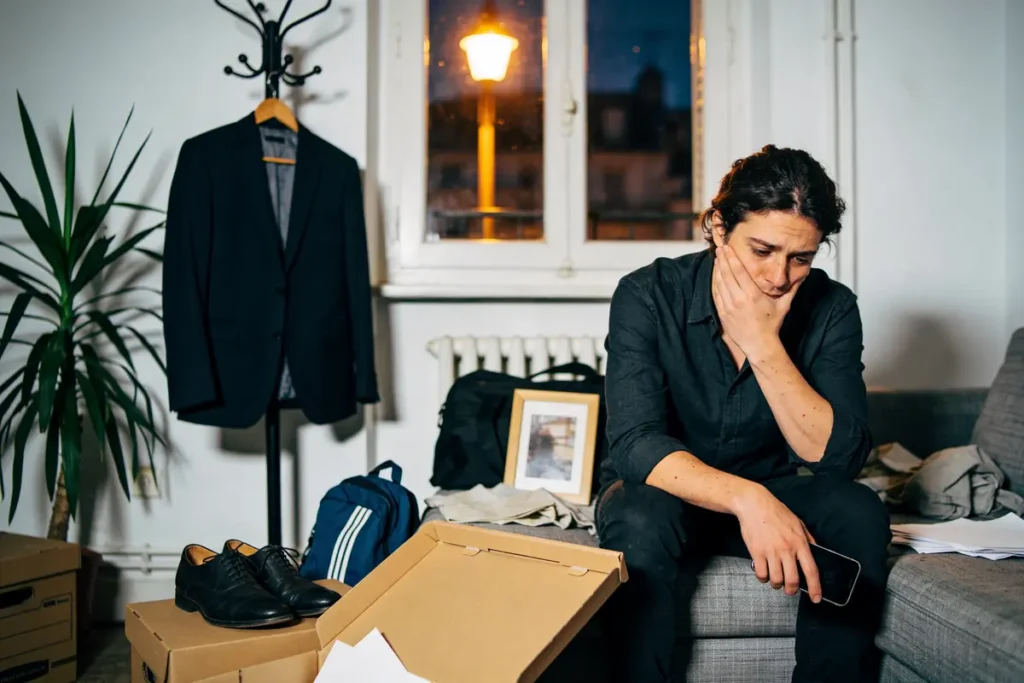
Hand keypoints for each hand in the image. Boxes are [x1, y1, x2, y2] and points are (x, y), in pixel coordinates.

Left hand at [712, 245, 799, 356]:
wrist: (759, 345)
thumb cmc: (772, 325)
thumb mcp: (784, 305)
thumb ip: (792, 288)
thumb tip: (803, 275)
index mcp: (753, 295)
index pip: (739, 271)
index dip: (732, 258)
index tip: (728, 248)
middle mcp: (739, 299)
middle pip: (727, 274)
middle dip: (722, 259)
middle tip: (720, 248)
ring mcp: (729, 307)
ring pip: (719, 283)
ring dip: (717, 269)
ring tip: (717, 259)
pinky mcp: (723, 313)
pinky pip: (716, 294)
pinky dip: (714, 283)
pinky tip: (715, 275)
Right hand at [733, 483, 821, 602]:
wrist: (754, 504)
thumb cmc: (777, 512)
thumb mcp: (798, 523)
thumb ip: (808, 539)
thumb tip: (816, 553)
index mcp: (800, 543)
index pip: (811, 571)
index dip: (815, 588)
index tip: (816, 599)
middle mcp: (786, 550)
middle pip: (792, 581)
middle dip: (791, 590)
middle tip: (790, 590)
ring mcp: (771, 552)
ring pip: (776, 580)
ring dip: (776, 584)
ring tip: (775, 580)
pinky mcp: (756, 552)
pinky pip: (761, 574)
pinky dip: (763, 578)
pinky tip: (764, 573)